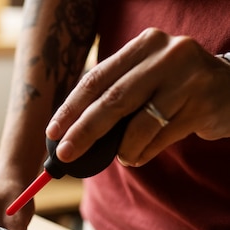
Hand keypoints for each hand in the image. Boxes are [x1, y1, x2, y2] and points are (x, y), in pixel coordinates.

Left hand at [46, 28, 229, 166]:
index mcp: (143, 45)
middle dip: (84, 131)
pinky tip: (138, 156)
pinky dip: (142, 153)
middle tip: (65, 155)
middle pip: (113, 100)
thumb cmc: (175, 88)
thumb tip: (69, 133)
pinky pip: (160, 139)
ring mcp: (188, 79)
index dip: (71, 107)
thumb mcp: (145, 79)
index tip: (53, 131)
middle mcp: (166, 56)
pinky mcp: (203, 105)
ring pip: (138, 125)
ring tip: (120, 157)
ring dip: (122, 149)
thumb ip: (114, 95)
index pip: (97, 78)